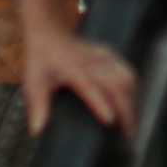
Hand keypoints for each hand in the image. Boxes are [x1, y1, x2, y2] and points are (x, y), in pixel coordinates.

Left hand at [21, 26, 139, 136]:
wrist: (49, 32)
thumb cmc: (41, 61)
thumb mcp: (34, 83)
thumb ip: (38, 106)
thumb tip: (36, 131)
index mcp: (73, 69)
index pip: (90, 87)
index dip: (100, 104)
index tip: (111, 120)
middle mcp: (92, 61)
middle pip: (117, 85)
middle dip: (126, 109)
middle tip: (128, 133)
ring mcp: (103, 56)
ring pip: (127, 78)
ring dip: (132, 101)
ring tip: (132, 123)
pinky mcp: (110, 55)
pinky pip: (127, 73)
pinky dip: (132, 90)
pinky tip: (132, 105)